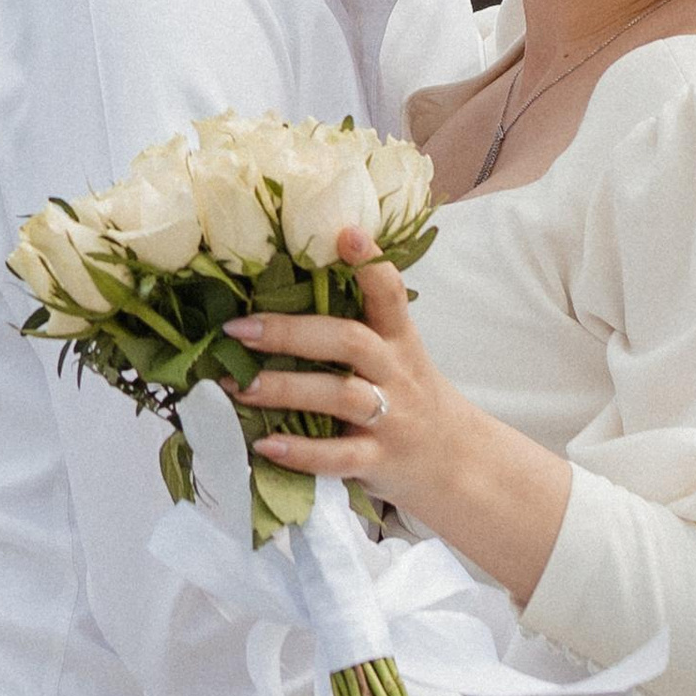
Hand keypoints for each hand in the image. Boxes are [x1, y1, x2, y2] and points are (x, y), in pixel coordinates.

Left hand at [226, 228, 573, 605]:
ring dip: (284, 389)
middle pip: (349, 342)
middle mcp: (396, 372)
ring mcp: (391, 418)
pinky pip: (339, 456)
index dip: (369, 262)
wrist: (459, 463)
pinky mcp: (379, 461)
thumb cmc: (410, 398)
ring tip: (237, 386)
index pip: (390, 292)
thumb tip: (276, 291)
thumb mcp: (396, 355)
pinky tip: (265, 446)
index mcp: (398, 339)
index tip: (343, 232)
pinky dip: (301, 452)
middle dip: (291, 333)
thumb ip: (354, 327)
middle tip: (238, 329)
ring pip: (339, 396)